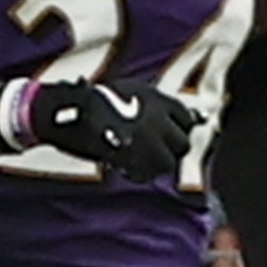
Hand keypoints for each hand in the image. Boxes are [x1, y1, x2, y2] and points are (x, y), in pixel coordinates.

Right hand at [0, 74, 202, 187]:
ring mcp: (145, 140)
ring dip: (154, 163)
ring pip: (168, 162)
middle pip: (182, 143)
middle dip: (169, 149)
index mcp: (158, 100)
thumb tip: (201, 117)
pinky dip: (138, 173)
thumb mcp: (134, 92)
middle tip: (149, 150)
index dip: (176, 129)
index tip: (164, 134)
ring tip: (135, 158)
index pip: (188, 119)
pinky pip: (146, 174)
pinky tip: (123, 164)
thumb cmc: (96, 102)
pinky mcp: (130, 158)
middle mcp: (157, 119)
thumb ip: (165, 107)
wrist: (65, 111)